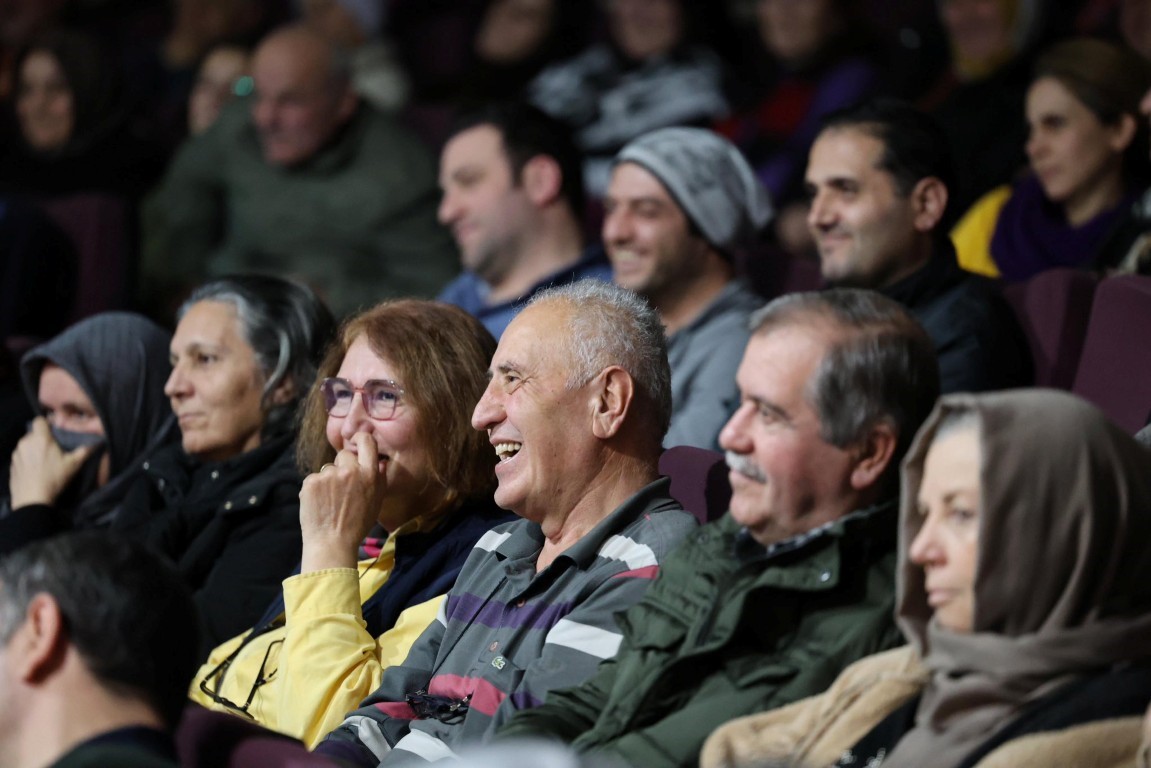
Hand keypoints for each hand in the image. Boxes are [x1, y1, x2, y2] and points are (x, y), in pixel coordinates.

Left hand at [9, 418, 94, 508]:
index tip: (55, 433)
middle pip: (33, 433)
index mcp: (41, 439)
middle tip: (53, 449)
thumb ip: (84, 451)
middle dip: (42, 438)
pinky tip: (34, 470)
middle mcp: (25, 442)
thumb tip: (97, 442)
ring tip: (43, 461)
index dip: (47, 424)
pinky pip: (21, 456)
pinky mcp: (12, 465)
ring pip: (26, 444)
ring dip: (34, 448)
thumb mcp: (73, 465)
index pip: (39, 420)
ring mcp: (16, 454)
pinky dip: (27, 459)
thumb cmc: (54, 479)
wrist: (32, 500)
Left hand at [299, 432, 389, 571]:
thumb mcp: (377, 502)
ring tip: (330, 501)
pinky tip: (319, 504)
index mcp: (369, 474)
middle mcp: (350, 471)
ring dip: (329, 480)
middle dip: (343, 466)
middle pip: (344, 455)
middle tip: (342, 488)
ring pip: (328, 468)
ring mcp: (329, 475)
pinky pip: (314, 478)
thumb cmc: (357, 525)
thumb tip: (379, 461)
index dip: (361, 438)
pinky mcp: (311, 481)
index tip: (356, 441)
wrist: (331, 543)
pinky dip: (315, 489)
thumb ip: (379, 479)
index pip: (366, 441)